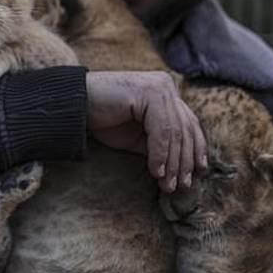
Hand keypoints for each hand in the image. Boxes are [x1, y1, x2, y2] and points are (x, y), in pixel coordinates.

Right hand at [86, 71, 206, 191]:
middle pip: (184, 129)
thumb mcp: (138, 135)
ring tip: (167, 184)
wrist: (75, 106)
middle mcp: (165, 86)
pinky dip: (159, 154)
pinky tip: (155, 171)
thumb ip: (159, 144)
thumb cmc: (104, 120)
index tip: (198, 172)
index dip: (196, 148)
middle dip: (183, 161)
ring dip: (172, 162)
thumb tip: (181, 168)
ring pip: (175, 132)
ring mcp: (158, 87)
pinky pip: (161, 130)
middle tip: (180, 186)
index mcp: (166, 92)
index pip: (189, 123)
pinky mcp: (148, 92)